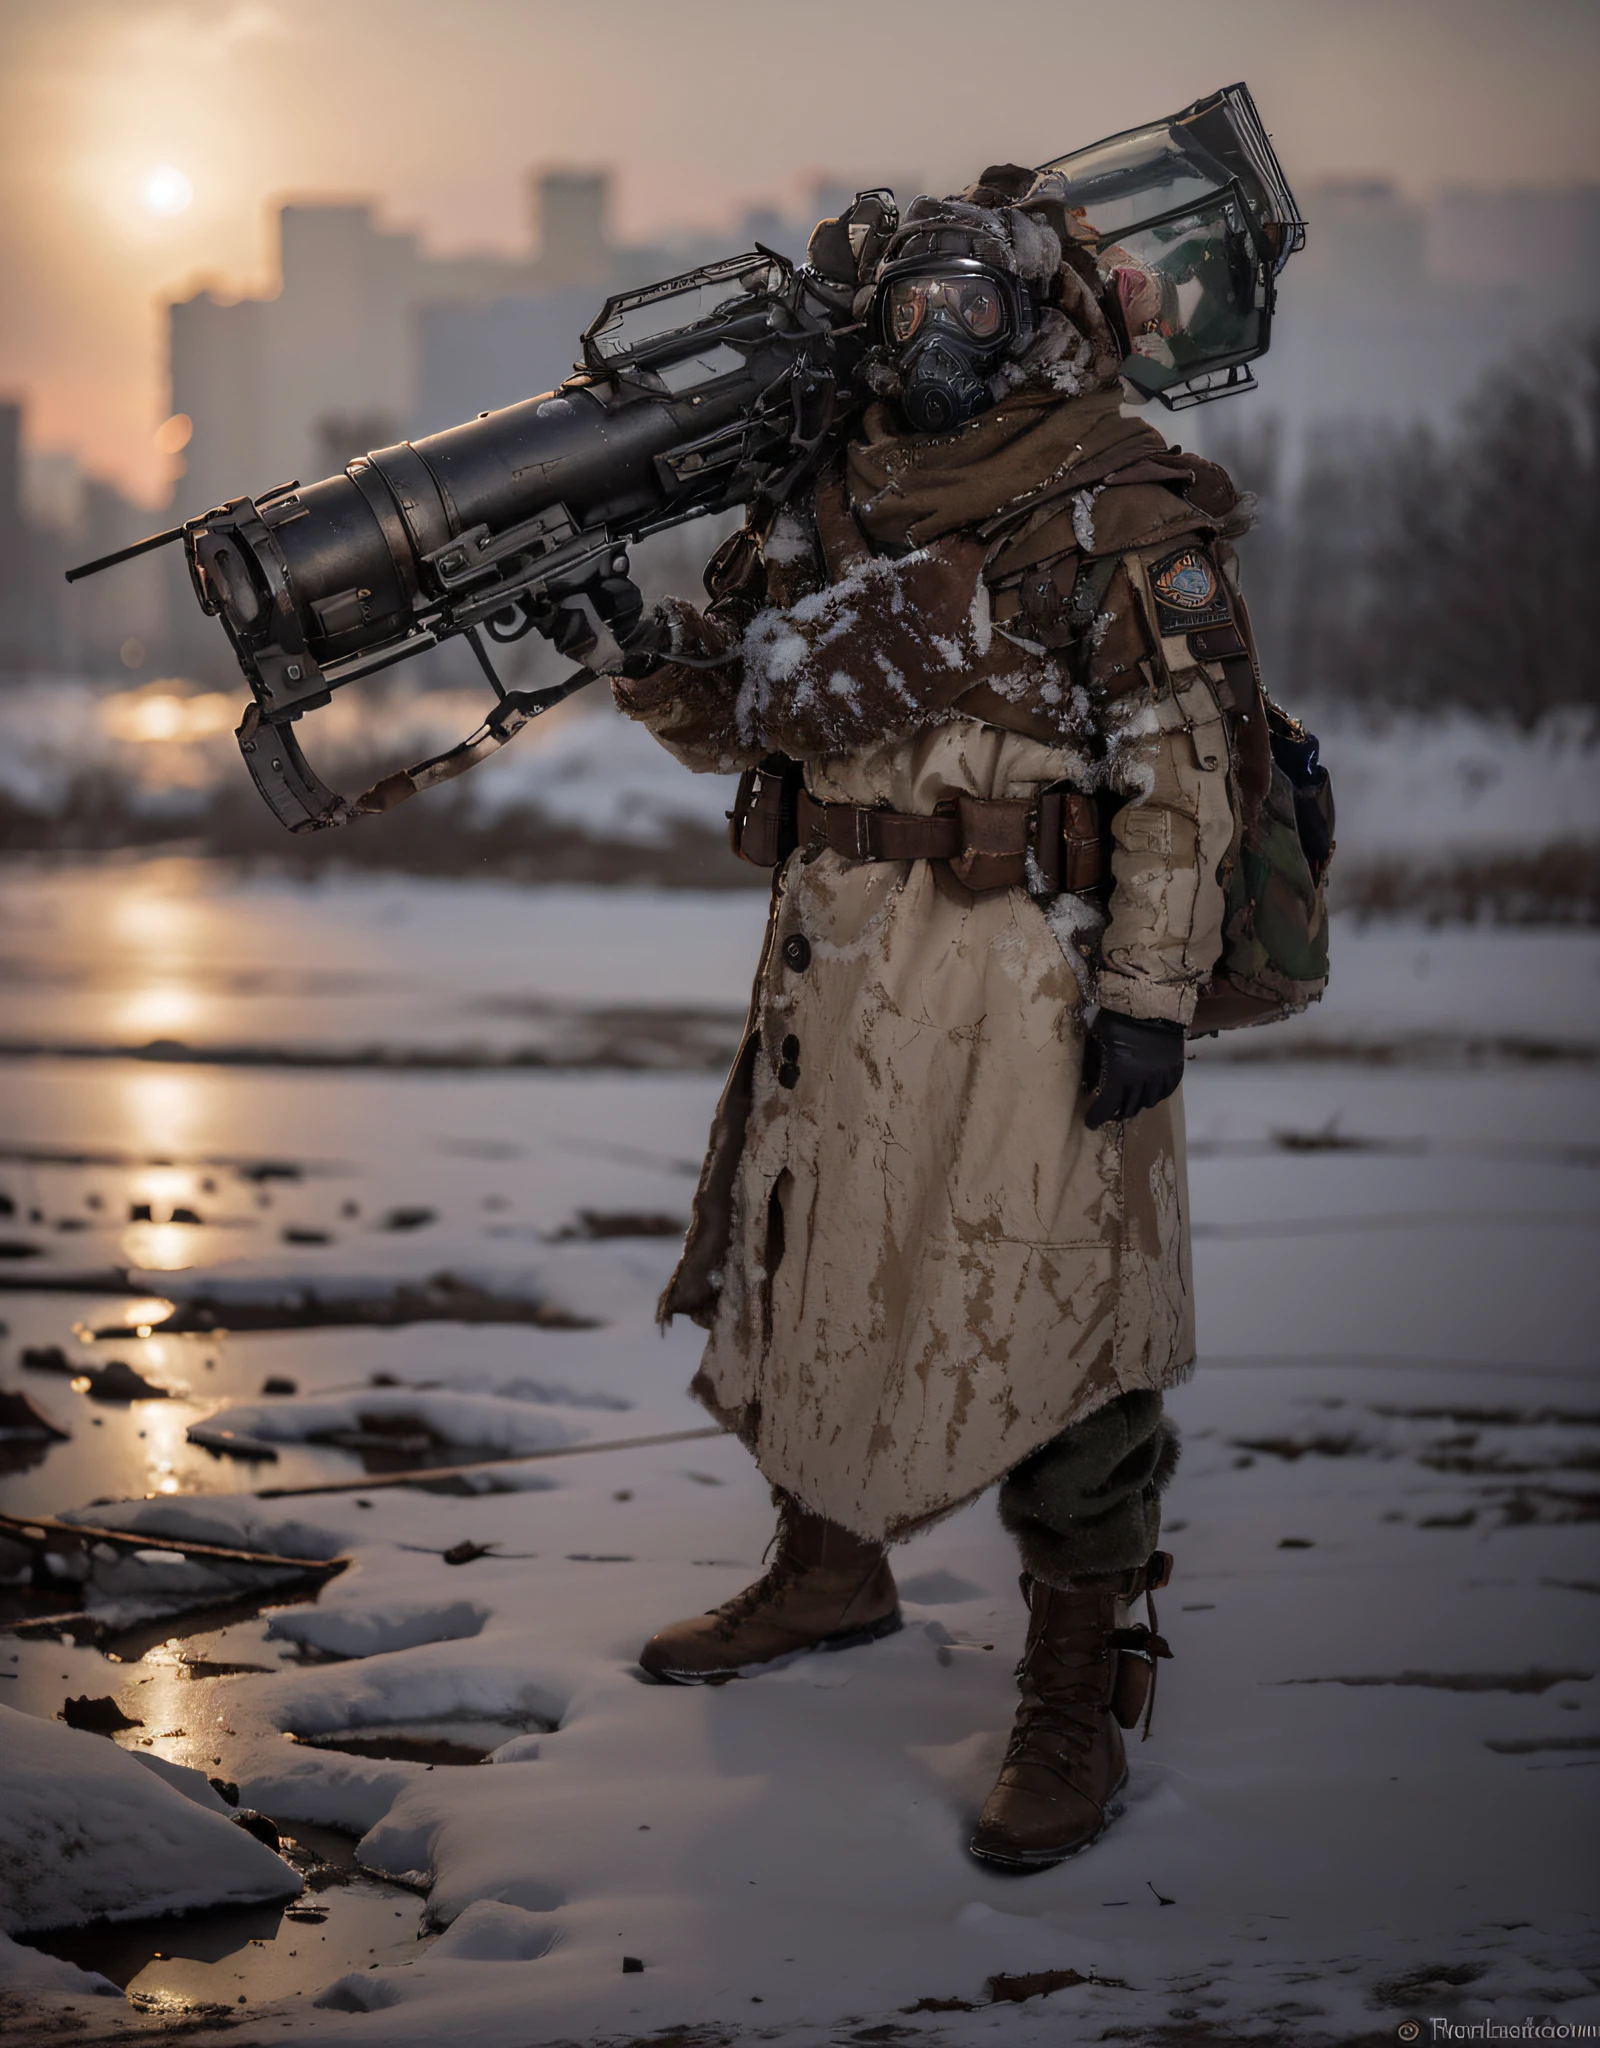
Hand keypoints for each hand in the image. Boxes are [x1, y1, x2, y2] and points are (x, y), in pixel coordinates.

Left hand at [1082, 1009, 1185, 1129]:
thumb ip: (1095, 1060)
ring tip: (1130, 1104)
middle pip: (1129, 1107)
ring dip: (1137, 1105)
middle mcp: (1142, 1080)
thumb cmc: (1118, 1017)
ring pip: (1149, 1101)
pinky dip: (1157, 1095)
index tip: (1090, 1123)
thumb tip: (1090, 1080)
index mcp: (1121, 1074)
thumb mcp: (1099, 1039)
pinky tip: (1150, 1094)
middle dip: (1116, 1112)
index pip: (1107, 1105)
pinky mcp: (1174, 1066)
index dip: (1097, 1117)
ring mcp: (1161, 1074)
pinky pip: (1168, 1090)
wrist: (1151, 1001)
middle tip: (1110, 1112)